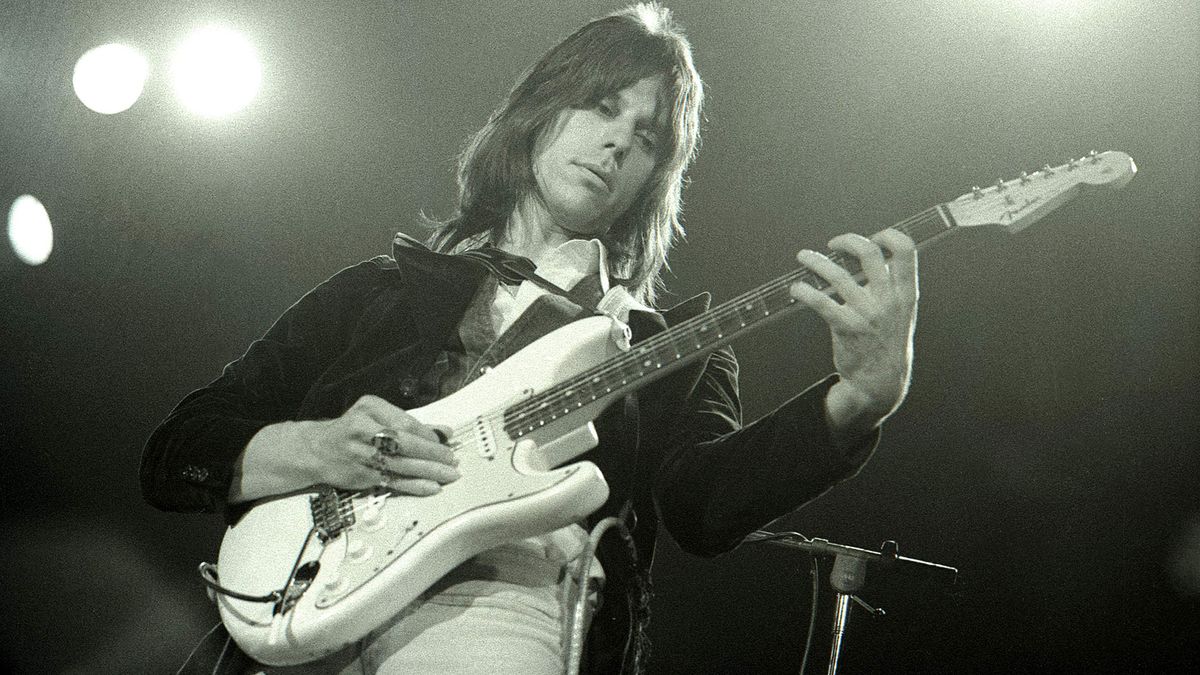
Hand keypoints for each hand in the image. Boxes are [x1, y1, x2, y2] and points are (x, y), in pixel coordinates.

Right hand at [230, 395, 459, 502]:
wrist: (314, 449)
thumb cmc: (352, 428)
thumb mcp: (375, 414)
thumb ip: (408, 422)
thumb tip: (444, 432)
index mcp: (368, 409)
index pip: (404, 422)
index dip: (427, 434)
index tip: (446, 441)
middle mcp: (362, 431)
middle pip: (403, 444)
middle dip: (432, 454)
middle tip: (452, 460)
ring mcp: (360, 455)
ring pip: (400, 465)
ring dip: (428, 472)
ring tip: (450, 475)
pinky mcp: (360, 476)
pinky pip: (392, 482)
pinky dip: (414, 486)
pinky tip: (431, 487)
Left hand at [788, 229, 917, 441]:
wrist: (881, 381)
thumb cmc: (887, 339)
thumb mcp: (902, 311)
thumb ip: (891, 284)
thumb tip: (870, 251)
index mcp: (906, 292)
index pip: (905, 250)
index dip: (887, 235)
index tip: (872, 237)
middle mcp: (888, 300)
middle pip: (869, 253)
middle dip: (847, 241)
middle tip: (832, 244)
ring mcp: (867, 314)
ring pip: (838, 275)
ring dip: (815, 261)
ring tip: (803, 257)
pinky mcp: (846, 328)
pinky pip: (820, 302)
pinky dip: (804, 290)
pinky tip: (797, 288)